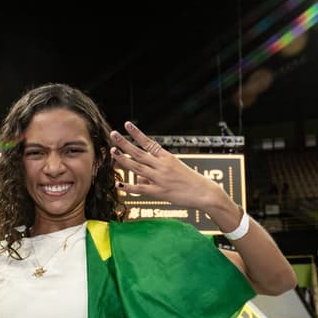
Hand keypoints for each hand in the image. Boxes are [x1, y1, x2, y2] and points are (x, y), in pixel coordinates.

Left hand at [109, 122, 226, 210]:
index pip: (149, 142)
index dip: (137, 134)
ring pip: (137, 167)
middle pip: (139, 152)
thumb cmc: (190, 180)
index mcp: (167, 157)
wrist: (205, 193)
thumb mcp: (174, 170)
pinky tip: (118, 184)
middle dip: (125, 143)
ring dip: (123, 159)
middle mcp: (162, 166)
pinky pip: (141, 189)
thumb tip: (138, 177)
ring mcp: (160, 179)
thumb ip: (155, 171)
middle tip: (113, 134)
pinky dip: (129, 187)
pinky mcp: (160, 192)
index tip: (127, 124)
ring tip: (112, 152)